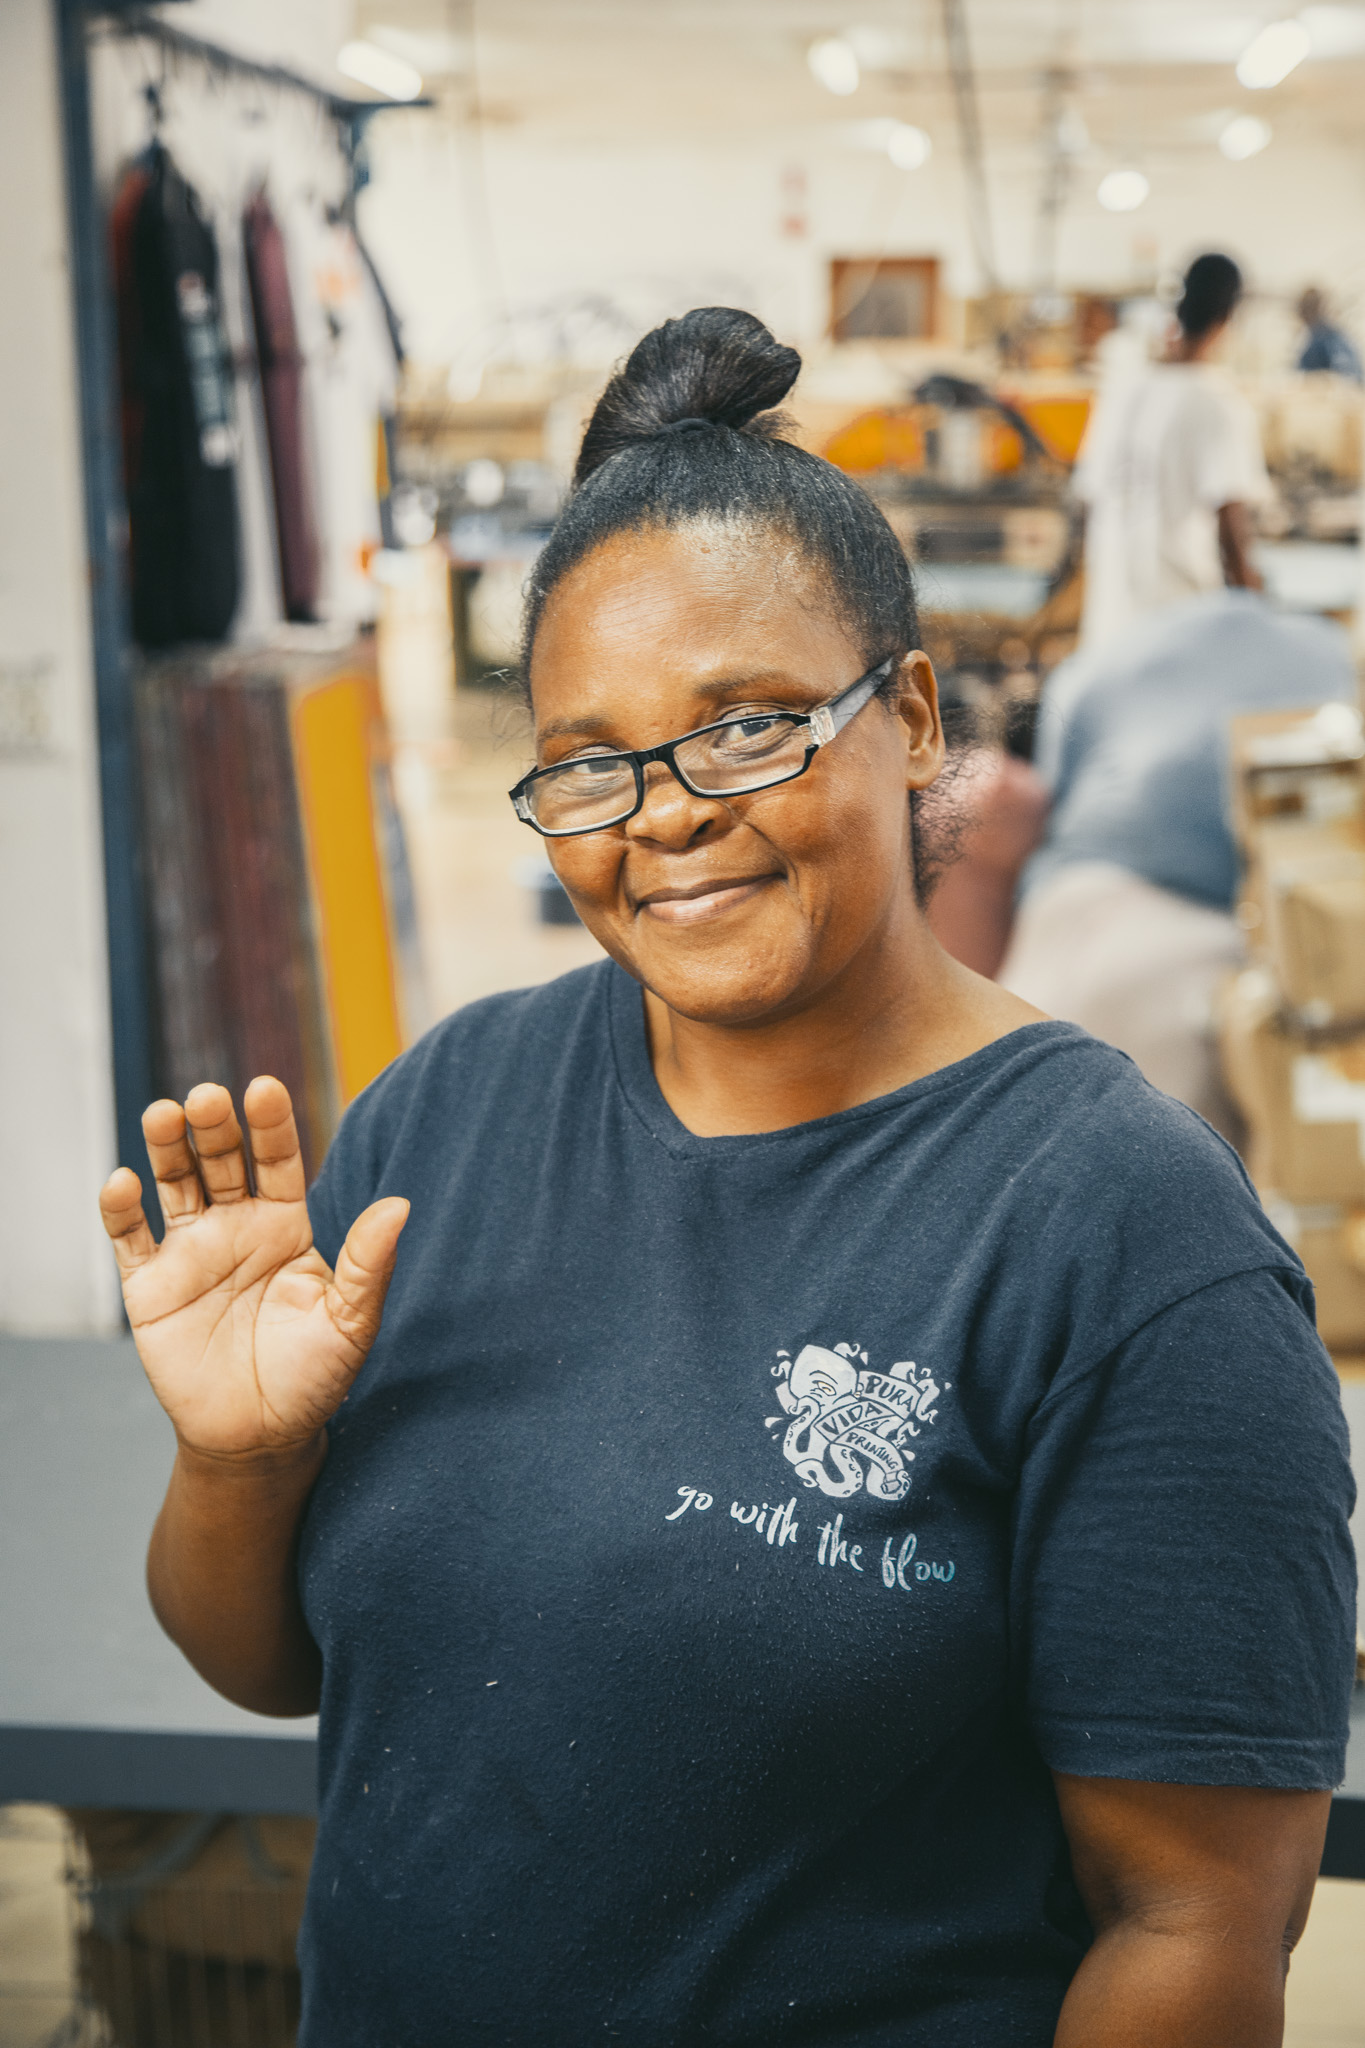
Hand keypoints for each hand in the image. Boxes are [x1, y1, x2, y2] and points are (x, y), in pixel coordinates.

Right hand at [99, 1077, 406, 1462]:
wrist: (260, 1436)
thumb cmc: (313, 1376)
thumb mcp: (350, 1321)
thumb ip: (369, 1264)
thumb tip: (401, 1206)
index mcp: (286, 1224)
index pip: (277, 1159)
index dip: (271, 1125)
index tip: (264, 1089)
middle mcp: (236, 1226)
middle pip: (220, 1159)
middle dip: (213, 1126)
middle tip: (207, 1098)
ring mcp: (190, 1251)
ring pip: (173, 1183)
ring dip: (165, 1146)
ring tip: (163, 1115)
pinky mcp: (149, 1286)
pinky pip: (130, 1238)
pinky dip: (121, 1210)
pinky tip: (125, 1183)